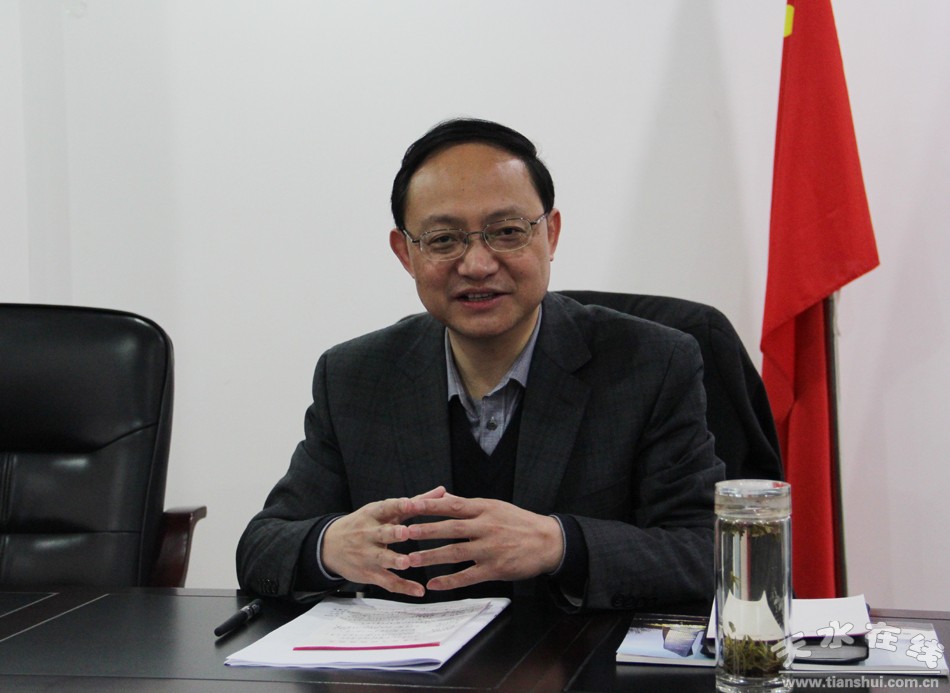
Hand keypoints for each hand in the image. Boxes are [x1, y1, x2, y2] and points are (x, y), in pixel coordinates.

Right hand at [322, 486, 445, 597]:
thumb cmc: (365, 523)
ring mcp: (368, 554)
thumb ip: (415, 502)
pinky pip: (387, 581)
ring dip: (394, 560)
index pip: (386, 508)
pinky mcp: (370, 573)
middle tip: (405, 532)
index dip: (398, 506)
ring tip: (406, 562)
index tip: (410, 504)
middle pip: (382, 533)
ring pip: (381, 558)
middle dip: (393, 533)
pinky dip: (403, 587)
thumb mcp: (384, 510)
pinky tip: (418, 591)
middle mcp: (369, 533)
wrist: (329, 546)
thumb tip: (442, 491)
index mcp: (374, 514)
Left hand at [405, 492, 564, 590]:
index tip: (408, 505)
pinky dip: (449, 582)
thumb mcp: (495, 506)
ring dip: (431, 557)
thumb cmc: (519, 522)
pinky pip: (468, 577)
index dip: (428, 505)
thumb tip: (443, 496)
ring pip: (455, 553)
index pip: (451, 505)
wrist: (548, 542)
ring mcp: (490, 549)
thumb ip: (467, 504)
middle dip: (425, 530)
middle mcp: (486, 527)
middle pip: (450, 528)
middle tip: (403, 532)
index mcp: (484, 509)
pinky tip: (433, 584)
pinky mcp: (495, 569)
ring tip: (410, 560)